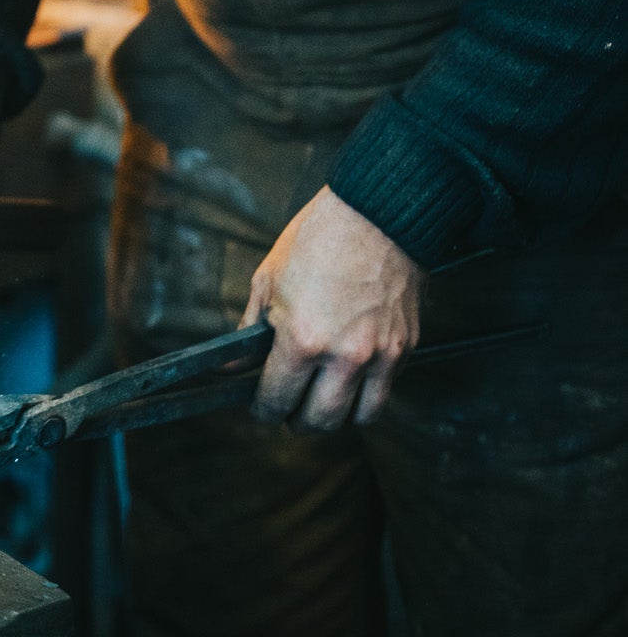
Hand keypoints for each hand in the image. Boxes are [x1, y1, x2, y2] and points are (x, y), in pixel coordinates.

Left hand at [242, 186, 423, 430]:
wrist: (377, 214)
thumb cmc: (318, 239)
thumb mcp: (268, 279)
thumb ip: (250, 331)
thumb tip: (233, 366)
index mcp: (302, 339)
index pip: (276, 400)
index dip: (263, 410)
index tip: (261, 407)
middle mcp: (342, 356)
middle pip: (317, 421)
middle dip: (296, 422)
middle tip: (288, 411)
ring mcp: (378, 356)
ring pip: (356, 418)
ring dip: (334, 417)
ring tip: (320, 401)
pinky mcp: (403, 349)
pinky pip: (383, 394)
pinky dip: (364, 397)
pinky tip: (349, 380)